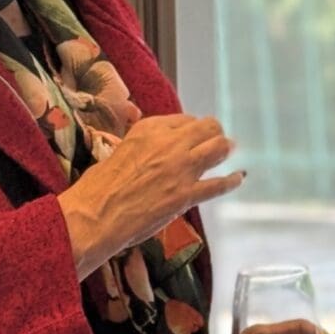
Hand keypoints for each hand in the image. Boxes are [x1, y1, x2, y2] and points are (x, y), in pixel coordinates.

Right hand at [61, 113, 244, 279]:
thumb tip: (144, 139)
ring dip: (225, 148)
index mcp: (149, 129)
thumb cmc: (98, 186)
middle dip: (214, 132)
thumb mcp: (118, 149)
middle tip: (217, 139)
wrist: (97, 213)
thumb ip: (140, 142)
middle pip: (206, 128)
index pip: (184, 119)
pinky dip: (231, 181)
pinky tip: (238, 178)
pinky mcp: (186, 195)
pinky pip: (218, 184)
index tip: (194, 134)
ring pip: (218, 148)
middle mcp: (169, 143)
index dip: (192, 128)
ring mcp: (181, 169)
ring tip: (228, 150)